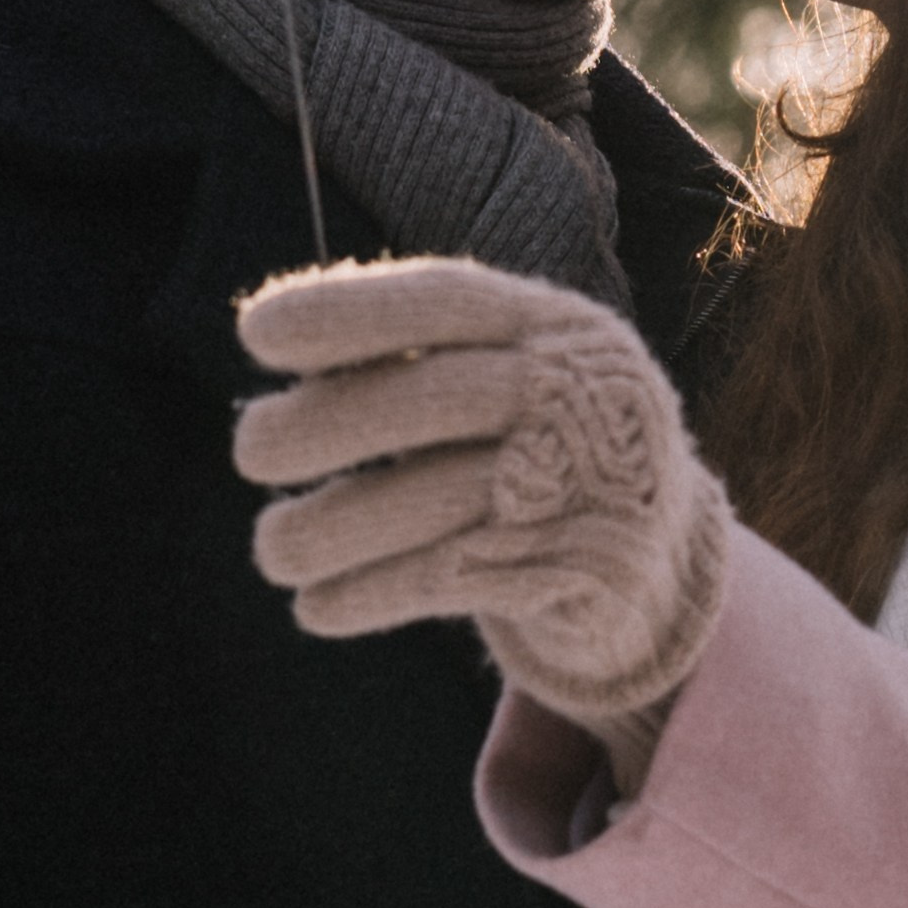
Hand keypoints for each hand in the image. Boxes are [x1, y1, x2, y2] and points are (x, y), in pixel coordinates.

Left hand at [235, 255, 729, 726]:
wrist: (659, 566)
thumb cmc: (542, 454)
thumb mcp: (505, 386)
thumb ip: (416, 368)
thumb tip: (273, 371)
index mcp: (557, 327)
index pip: (446, 300)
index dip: (348, 310)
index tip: (254, 333)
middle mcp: (584, 392)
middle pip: (436, 396)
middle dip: (325, 423)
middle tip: (248, 448)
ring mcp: (591, 481)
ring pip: (433, 499)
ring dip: (329, 528)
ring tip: (273, 547)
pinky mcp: (583, 569)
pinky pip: (450, 578)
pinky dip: (369, 594)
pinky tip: (317, 606)